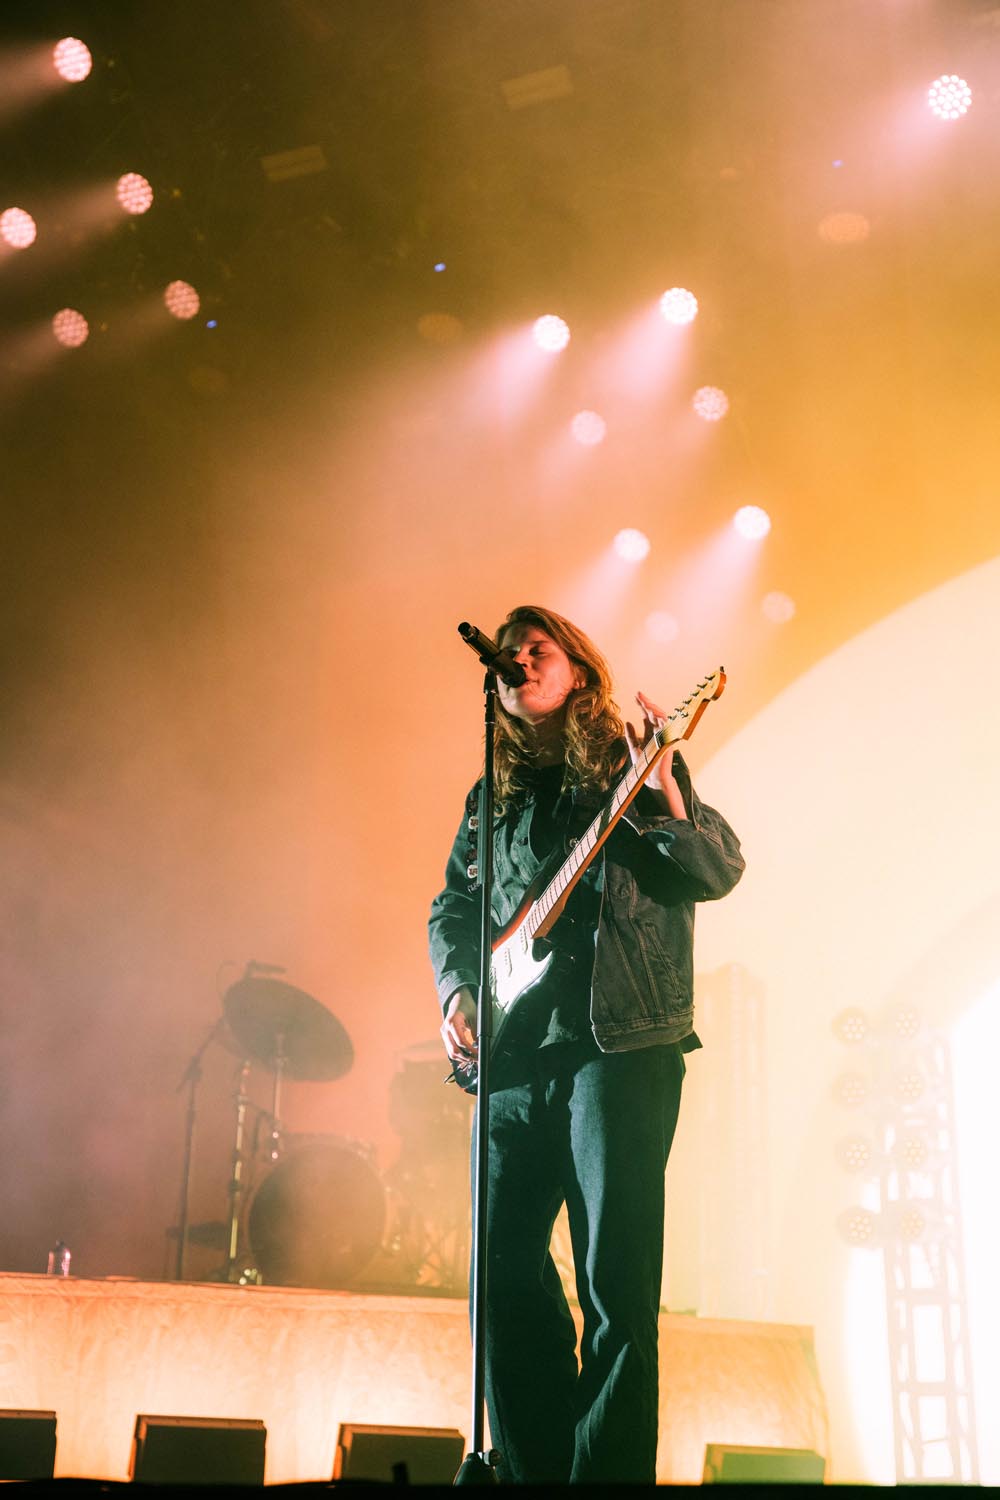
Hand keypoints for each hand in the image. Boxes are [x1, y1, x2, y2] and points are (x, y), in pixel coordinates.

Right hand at [441, 986, 477, 1064]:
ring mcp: (444, 1034)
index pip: (461, 1042)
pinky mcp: (445, 1037)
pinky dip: (458, 1054)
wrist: (457, 1000)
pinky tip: (466, 1055)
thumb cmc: (466, 1006)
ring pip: (451, 1052)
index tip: (478, 1053)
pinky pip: (450, 1049)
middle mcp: (445, 1029)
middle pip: (454, 1050)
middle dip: (466, 1057)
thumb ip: (476, 1031)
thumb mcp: (474, 1016)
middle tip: (476, 1059)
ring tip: (472, 1059)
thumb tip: (479, 1045)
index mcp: (452, 1023)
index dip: (471, 1050)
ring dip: (462, 1058)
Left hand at [625, 691, 686, 817]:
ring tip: (644, 702)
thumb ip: (631, 735)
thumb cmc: (644, 765)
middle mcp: (658, 732)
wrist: (651, 778)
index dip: (642, 705)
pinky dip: (659, 717)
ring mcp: (664, 734)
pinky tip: (651, 711)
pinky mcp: (668, 738)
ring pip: (661, 716)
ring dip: (653, 708)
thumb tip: (628, 722)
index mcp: (651, 732)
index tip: (636, 696)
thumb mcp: (633, 747)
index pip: (648, 715)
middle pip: (654, 713)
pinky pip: (666, 724)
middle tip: (639, 694)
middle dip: (647, 703)